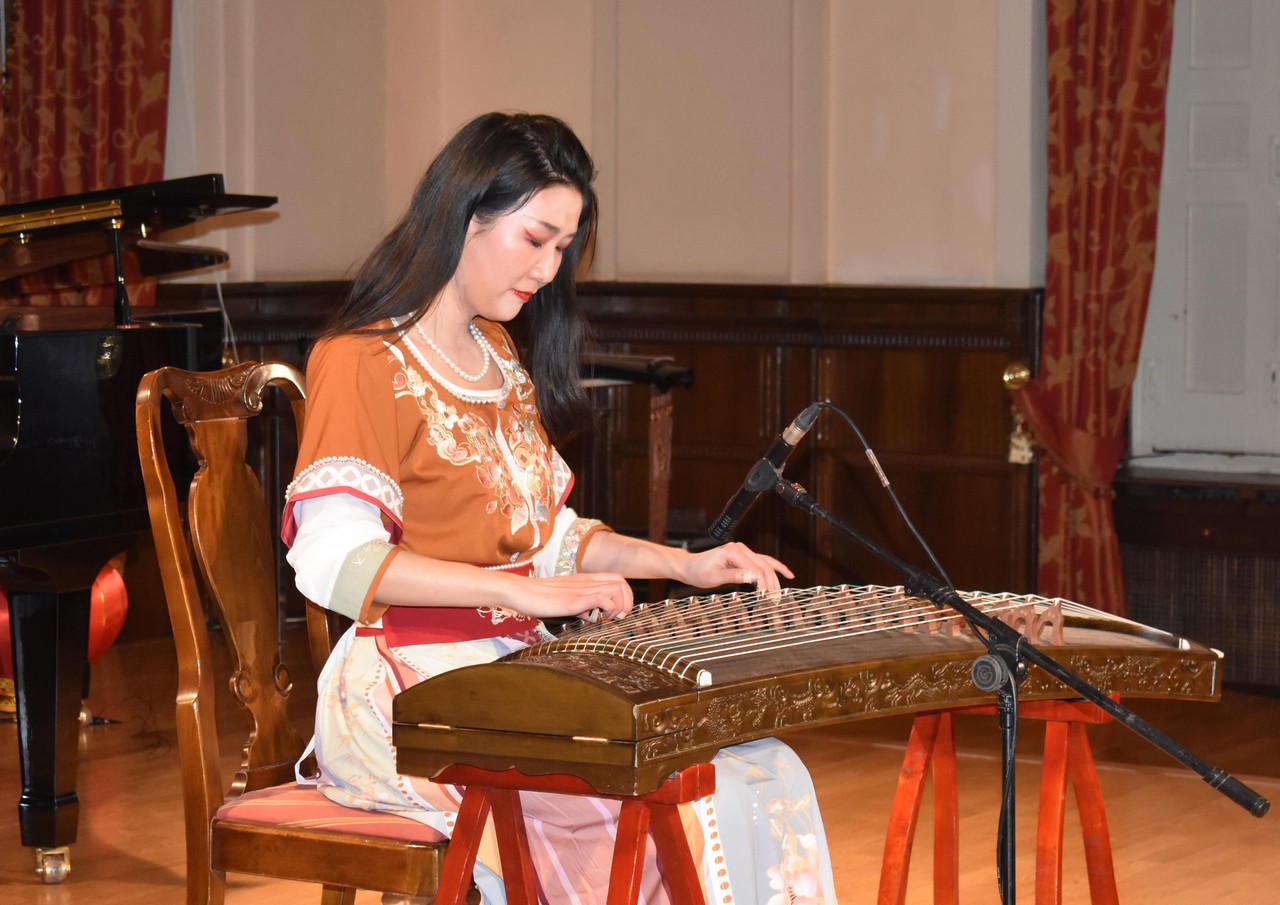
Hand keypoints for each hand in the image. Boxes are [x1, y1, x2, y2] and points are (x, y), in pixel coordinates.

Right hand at [512, 572, 634, 620]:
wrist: (520, 591)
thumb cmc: (539, 597)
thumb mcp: (565, 599)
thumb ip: (581, 604)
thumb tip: (593, 615)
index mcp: (585, 580)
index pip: (617, 579)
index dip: (624, 595)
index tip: (617, 612)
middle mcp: (586, 582)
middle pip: (622, 582)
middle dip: (626, 601)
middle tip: (617, 617)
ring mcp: (581, 589)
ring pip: (617, 588)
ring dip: (619, 606)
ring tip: (608, 619)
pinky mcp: (574, 599)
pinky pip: (602, 598)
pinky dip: (607, 610)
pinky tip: (596, 619)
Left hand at [680, 542, 792, 592]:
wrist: (689, 566)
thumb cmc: (698, 572)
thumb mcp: (714, 577)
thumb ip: (735, 576)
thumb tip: (753, 577)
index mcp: (734, 552)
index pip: (756, 570)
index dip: (764, 585)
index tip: (767, 600)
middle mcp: (741, 549)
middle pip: (764, 567)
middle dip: (772, 584)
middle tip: (776, 601)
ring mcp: (743, 551)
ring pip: (766, 564)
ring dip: (775, 579)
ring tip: (780, 594)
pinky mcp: (743, 556)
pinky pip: (763, 561)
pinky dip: (774, 568)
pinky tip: (786, 574)